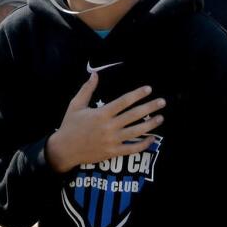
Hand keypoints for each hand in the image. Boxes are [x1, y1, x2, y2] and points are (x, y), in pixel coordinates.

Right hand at [46, 73, 164, 172]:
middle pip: (134, 115)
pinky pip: (132, 149)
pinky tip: (152, 138)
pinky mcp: (112, 152)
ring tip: (161, 118)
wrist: (64, 150)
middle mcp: (109, 127)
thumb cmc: (70, 125)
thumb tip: (95, 74)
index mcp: (101, 113)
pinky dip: (143, 144)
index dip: (137, 94)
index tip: (148, 89)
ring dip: (150, 125)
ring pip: (136, 132)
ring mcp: (112, 141)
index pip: (123, 101)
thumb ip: (87, 89)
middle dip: (150, 107)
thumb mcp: (76, 105)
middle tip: (162, 102)